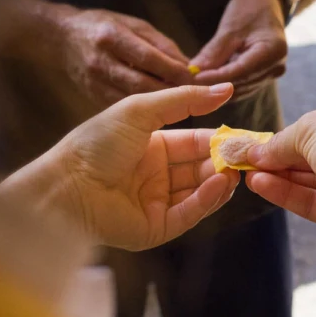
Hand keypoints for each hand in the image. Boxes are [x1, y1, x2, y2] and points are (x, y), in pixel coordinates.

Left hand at [0, 85, 240, 250]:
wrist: (67, 186)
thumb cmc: (97, 143)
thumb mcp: (142, 110)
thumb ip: (185, 99)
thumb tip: (227, 88)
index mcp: (151, 147)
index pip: (195, 142)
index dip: (219, 139)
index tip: (244, 136)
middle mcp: (156, 176)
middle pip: (201, 168)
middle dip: (224, 162)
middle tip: (248, 156)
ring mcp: (157, 203)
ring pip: (200, 192)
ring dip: (220, 181)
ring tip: (237, 170)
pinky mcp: (156, 228)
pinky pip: (189, 213)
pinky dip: (207, 199)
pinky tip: (220, 184)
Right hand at [57, 5, 193, 106]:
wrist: (63, 37)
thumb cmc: (106, 27)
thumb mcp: (135, 25)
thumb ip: (163, 46)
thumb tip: (190, 68)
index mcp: (113, 37)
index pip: (149, 58)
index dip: (174, 71)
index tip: (196, 78)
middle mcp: (101, 61)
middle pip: (141, 84)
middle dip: (171, 91)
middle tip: (194, 95)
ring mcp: (95, 82)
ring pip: (133, 101)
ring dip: (159, 104)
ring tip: (180, 103)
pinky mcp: (93, 98)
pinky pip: (123, 108)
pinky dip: (144, 110)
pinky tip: (159, 108)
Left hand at [190, 0, 287, 97]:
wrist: (267, 2)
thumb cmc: (251, 8)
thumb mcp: (231, 27)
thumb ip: (214, 52)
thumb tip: (194, 71)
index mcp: (273, 52)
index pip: (240, 72)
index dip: (215, 78)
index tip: (193, 77)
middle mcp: (275, 68)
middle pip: (240, 84)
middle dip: (213, 85)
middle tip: (187, 81)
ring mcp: (270, 74)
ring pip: (239, 90)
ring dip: (215, 88)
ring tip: (192, 82)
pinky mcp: (261, 77)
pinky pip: (240, 86)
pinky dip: (222, 85)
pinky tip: (205, 81)